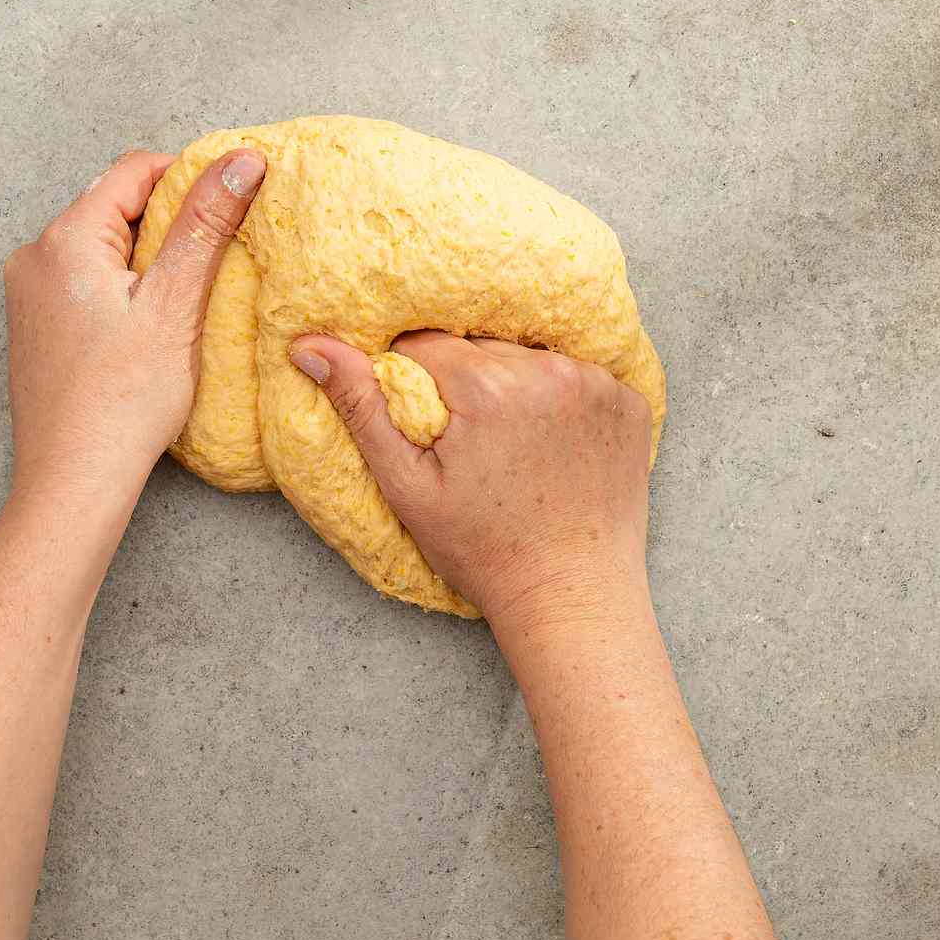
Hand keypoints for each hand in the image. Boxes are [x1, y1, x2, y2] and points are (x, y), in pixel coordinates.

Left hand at [1, 147, 265, 499]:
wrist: (74, 480)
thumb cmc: (124, 402)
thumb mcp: (175, 306)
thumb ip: (206, 225)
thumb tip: (241, 160)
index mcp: (64, 239)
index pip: (135, 172)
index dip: (189, 181)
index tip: (231, 209)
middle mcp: (34, 257)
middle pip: (116, 209)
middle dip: (168, 227)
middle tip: (212, 266)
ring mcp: (28, 294)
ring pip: (103, 249)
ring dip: (148, 262)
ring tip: (182, 304)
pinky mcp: (36, 327)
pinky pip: (86, 284)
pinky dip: (124, 291)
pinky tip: (150, 329)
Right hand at [289, 332, 653, 630]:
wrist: (572, 595)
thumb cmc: (482, 550)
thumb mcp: (406, 484)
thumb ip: (361, 407)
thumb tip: (310, 346)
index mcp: (487, 385)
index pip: (426, 344)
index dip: (413, 380)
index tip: (426, 426)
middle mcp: (547, 370)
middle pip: (480, 344)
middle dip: (464, 380)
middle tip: (469, 443)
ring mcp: (597, 382)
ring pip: (529, 355)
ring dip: (513, 383)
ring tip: (511, 444)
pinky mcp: (629, 399)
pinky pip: (577, 374)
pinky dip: (560, 397)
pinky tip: (552, 444)